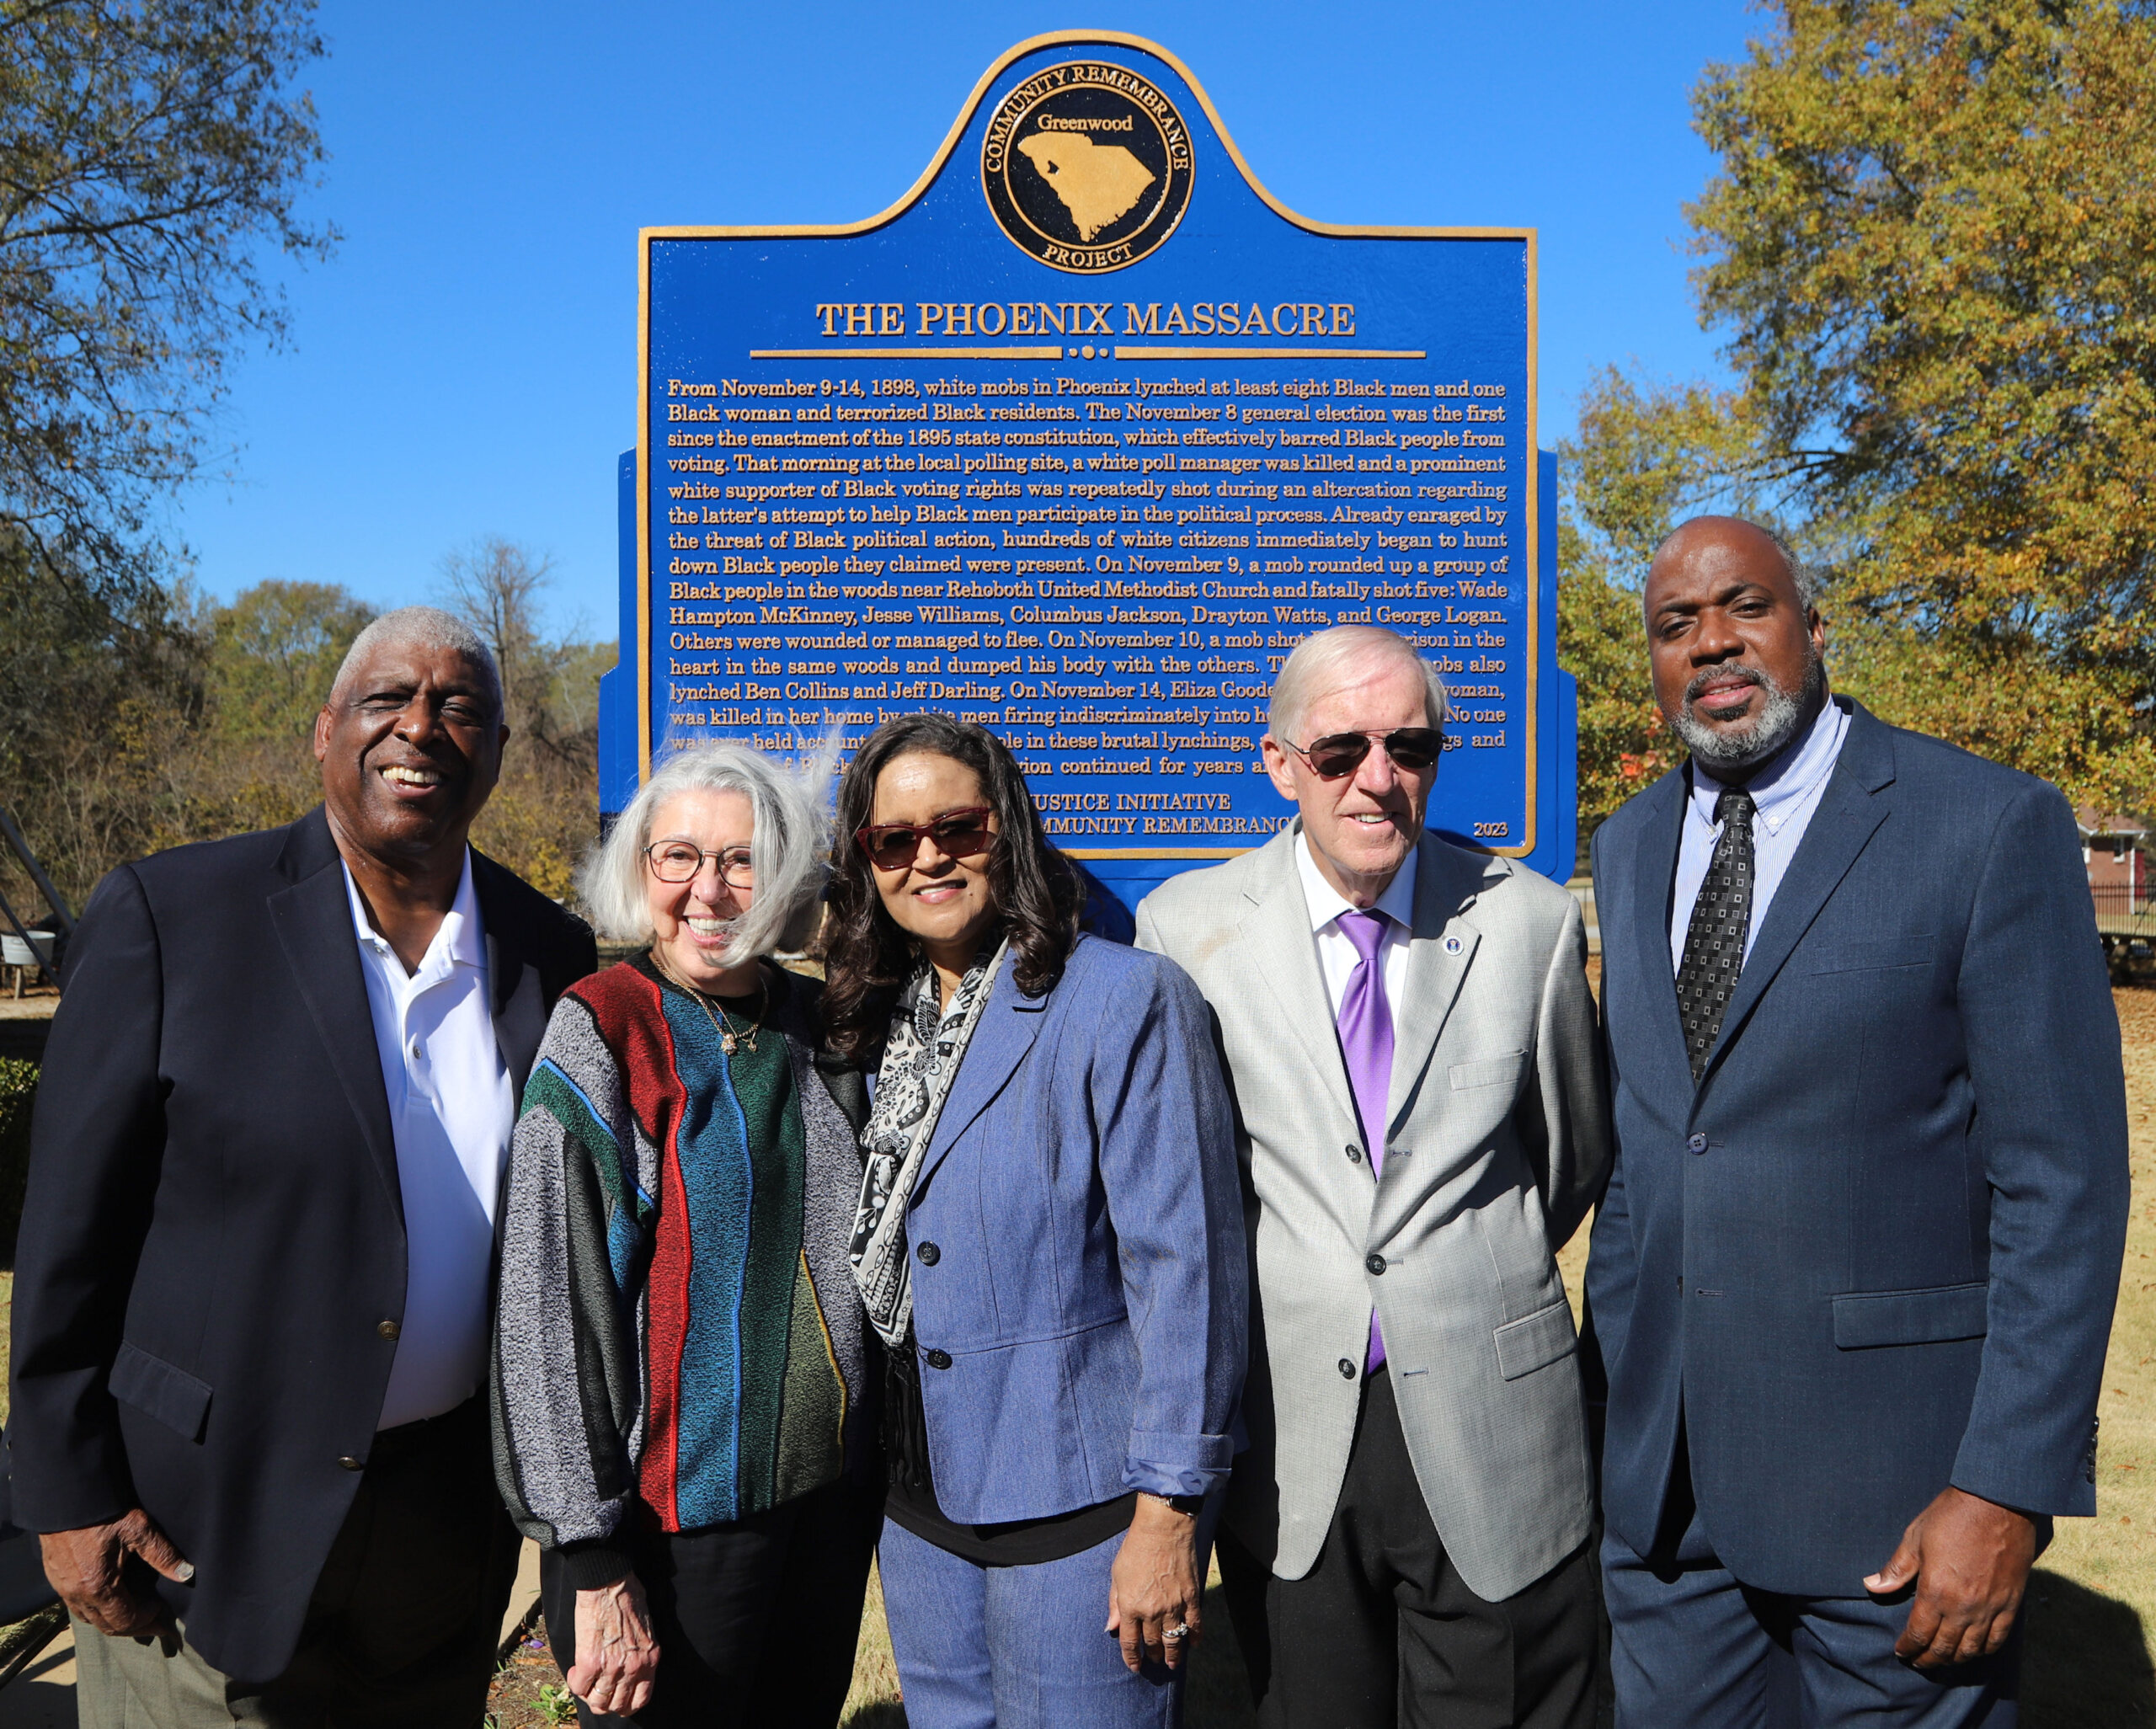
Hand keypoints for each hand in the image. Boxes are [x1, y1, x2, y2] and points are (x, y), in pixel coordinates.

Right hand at [40, 1508, 193, 1637]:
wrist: (68, 1496)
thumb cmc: (104, 1512)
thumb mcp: (138, 1530)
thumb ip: (162, 1555)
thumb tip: (186, 1574)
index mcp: (99, 1586)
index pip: (125, 1620)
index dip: (147, 1620)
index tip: (163, 1611)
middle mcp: (77, 1594)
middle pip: (106, 1626)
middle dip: (132, 1627)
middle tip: (154, 1622)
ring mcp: (62, 1588)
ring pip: (89, 1619)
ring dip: (112, 1621)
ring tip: (134, 1615)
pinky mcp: (55, 1579)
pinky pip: (75, 1606)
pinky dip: (95, 1610)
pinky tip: (109, 1600)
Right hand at [571, 1572, 659, 1717]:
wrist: (610, 1582)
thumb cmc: (629, 1596)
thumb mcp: (647, 1628)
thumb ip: (641, 1650)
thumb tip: (630, 1661)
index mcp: (650, 1659)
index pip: (641, 1699)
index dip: (626, 1705)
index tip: (617, 1699)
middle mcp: (633, 1668)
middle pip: (618, 1706)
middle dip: (605, 1703)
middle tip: (596, 1690)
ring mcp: (612, 1667)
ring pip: (598, 1702)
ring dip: (588, 1694)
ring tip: (584, 1679)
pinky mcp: (590, 1662)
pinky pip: (579, 1687)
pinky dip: (575, 1682)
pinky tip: (574, 1670)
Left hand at [1106, 1494, 1201, 1672]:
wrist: (1162, 1529)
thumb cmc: (1135, 1548)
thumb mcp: (1117, 1574)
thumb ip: (1114, 1603)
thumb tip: (1112, 1626)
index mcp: (1130, 1606)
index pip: (1130, 1641)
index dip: (1131, 1657)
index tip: (1134, 1666)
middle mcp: (1152, 1611)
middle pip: (1153, 1643)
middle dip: (1153, 1655)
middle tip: (1155, 1661)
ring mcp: (1173, 1606)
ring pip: (1174, 1640)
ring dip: (1174, 1655)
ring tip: (1173, 1663)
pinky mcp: (1191, 1597)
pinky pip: (1194, 1625)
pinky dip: (1194, 1637)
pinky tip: (1193, 1644)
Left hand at [1864, 1486, 2037, 1668]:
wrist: (1998, 1503)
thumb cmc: (1951, 1517)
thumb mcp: (1915, 1538)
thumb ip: (1896, 1569)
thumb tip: (1873, 1586)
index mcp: (1936, 1592)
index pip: (1919, 1633)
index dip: (1908, 1646)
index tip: (1901, 1652)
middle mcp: (1964, 1607)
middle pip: (1945, 1648)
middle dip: (1929, 1659)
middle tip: (1919, 1662)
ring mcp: (1990, 1608)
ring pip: (1971, 1649)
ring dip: (1955, 1659)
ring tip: (1943, 1660)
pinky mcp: (2011, 1604)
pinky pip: (1997, 1639)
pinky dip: (1984, 1650)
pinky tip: (1974, 1650)